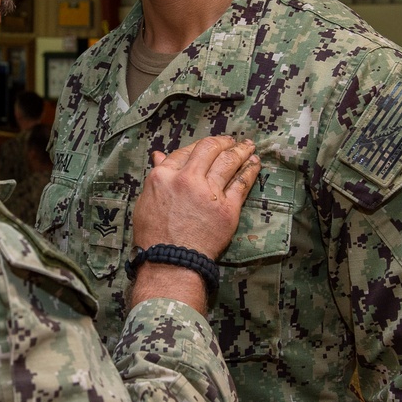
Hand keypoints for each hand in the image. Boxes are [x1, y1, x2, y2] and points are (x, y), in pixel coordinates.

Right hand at [132, 136, 260, 260]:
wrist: (171, 261)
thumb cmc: (154, 236)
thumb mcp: (146, 201)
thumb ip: (157, 176)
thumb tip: (160, 156)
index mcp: (163, 176)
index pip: (185, 151)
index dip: (198, 146)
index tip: (208, 145)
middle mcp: (186, 179)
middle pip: (209, 149)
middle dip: (223, 142)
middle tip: (232, 140)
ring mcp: (208, 192)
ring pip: (228, 161)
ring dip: (240, 151)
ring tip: (248, 146)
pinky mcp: (227, 208)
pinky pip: (242, 182)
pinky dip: (250, 170)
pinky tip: (255, 163)